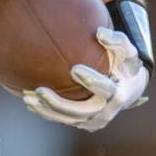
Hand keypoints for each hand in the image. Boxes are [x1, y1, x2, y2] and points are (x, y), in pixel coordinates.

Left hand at [22, 27, 148, 132]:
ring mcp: (93, 121)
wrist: (128, 89)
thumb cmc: (125, 65)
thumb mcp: (128, 52)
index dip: (91, 81)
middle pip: (81, 112)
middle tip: (39, 90)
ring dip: (46, 109)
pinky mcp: (82, 123)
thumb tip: (99, 32)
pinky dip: (46, 113)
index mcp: (120, 95)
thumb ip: (117, 41)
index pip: (106, 90)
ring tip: (27, 98)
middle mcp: (106, 112)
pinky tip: (30, 103)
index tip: (74, 69)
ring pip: (67, 119)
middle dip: (59, 103)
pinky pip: (62, 120)